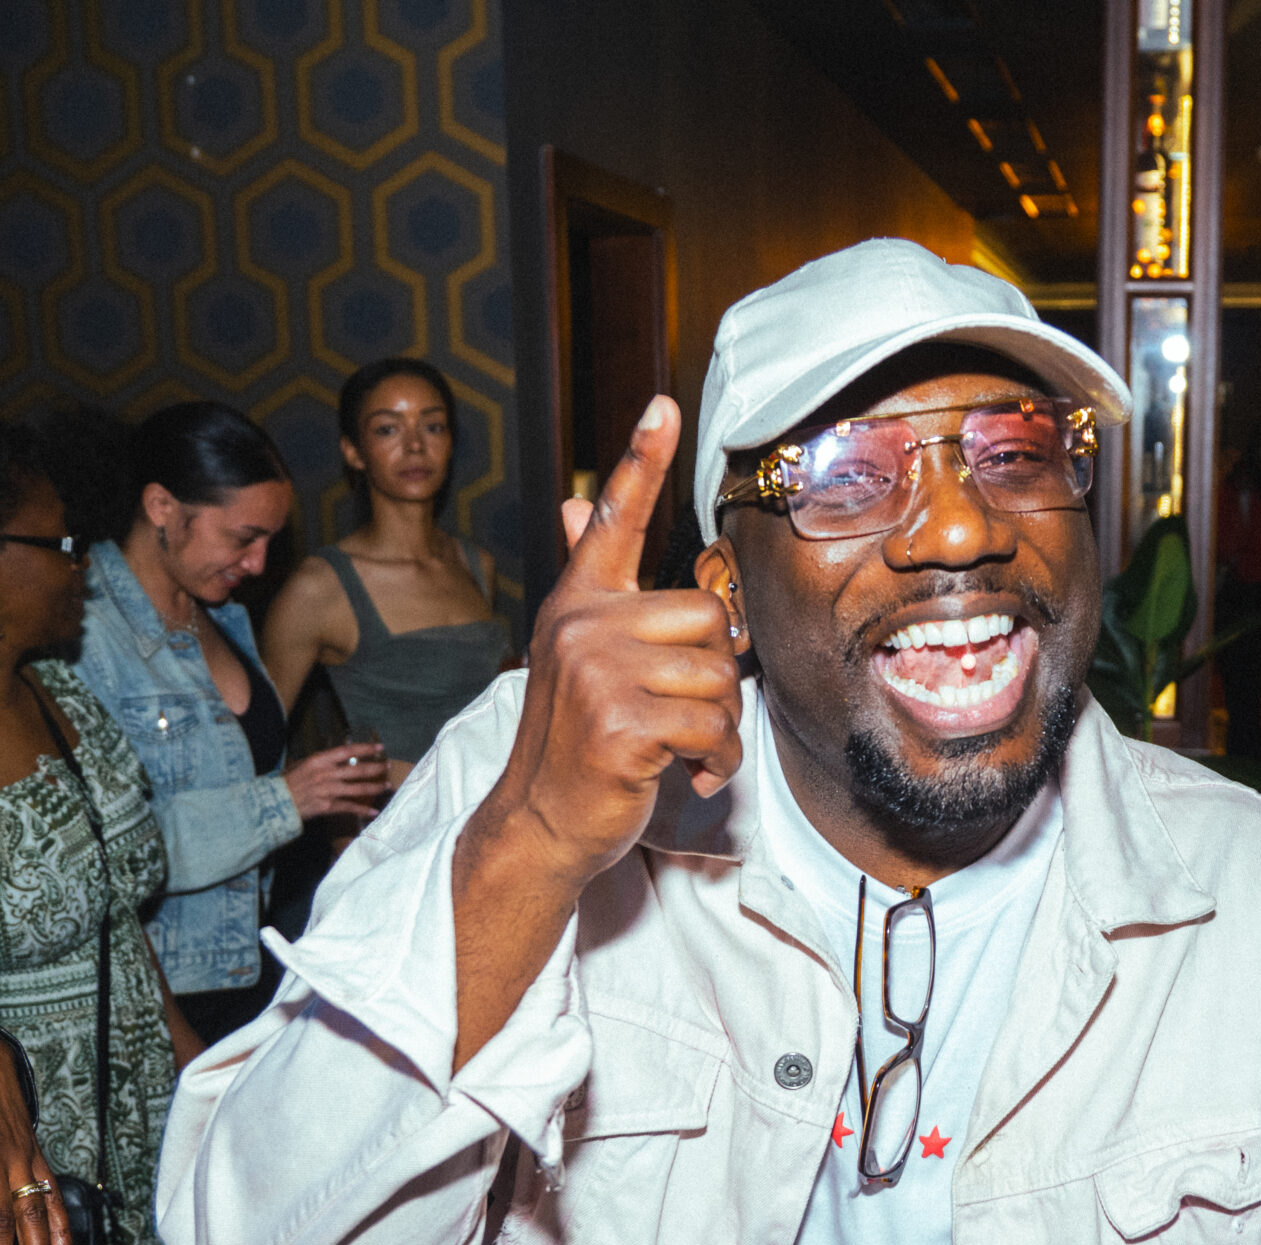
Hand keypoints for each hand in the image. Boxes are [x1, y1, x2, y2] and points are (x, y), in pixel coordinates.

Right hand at [285, 742, 388, 822]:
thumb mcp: (303, 764)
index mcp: (320, 760)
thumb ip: (322, 762)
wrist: (276, 802)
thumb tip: (338, 757)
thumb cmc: (288, 782)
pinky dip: (362, 810)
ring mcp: (328, 790)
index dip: (365, 748)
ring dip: (375, 787)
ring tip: (387, 786)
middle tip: (387, 767)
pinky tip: (373, 812)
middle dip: (376, 768)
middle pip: (357, 770)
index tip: (379, 747)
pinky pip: (349, 807)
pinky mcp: (328, 806)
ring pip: (358, 788)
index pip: (348, 751)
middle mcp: (326, 774)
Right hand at [465, 397, 740, 889]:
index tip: (666, 405)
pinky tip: (685, 774)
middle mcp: (582, 626)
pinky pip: (711, 724)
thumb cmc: (577, 744)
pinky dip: (715, 760)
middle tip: (683, 718)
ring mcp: (597, 672)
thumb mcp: (577, 656)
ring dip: (718, 726)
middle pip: (709, 617)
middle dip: (715, 678)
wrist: (541, 823)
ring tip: (682, 749)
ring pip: (719, 675)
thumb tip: (572, 506)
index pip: (612, 519)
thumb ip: (589, 582)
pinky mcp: (619, 721)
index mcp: (578, 604)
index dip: (641, 460)